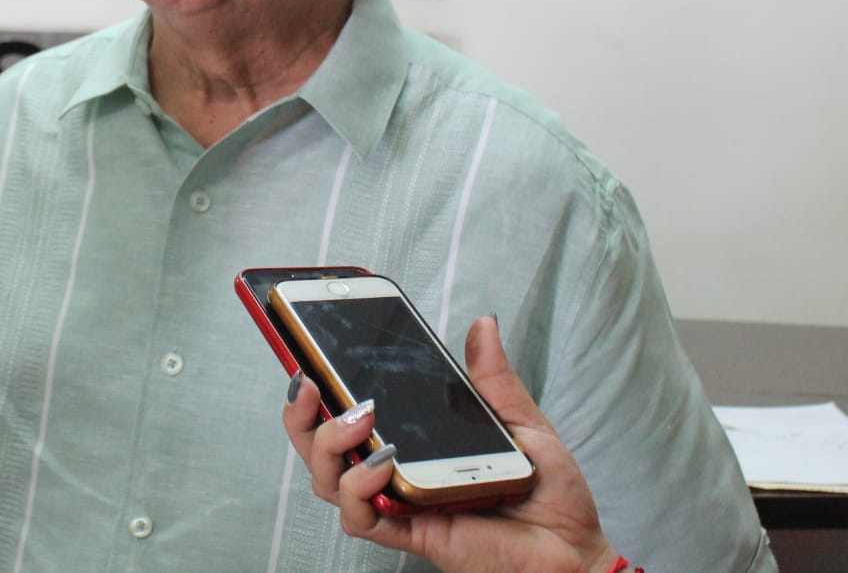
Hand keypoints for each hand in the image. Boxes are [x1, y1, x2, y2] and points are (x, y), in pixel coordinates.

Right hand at [282, 315, 621, 572]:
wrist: (575, 549)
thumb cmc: (548, 494)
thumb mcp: (520, 421)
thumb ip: (493, 378)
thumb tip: (484, 325)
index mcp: (411, 440)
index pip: (348, 413)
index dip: (318, 387)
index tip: (308, 350)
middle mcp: (394, 472)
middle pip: (318, 447)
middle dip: (299, 414)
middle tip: (310, 381)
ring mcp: (399, 503)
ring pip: (327, 480)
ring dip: (327, 444)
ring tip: (359, 418)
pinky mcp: (411, 533)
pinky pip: (362, 518)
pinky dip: (359, 487)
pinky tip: (381, 464)